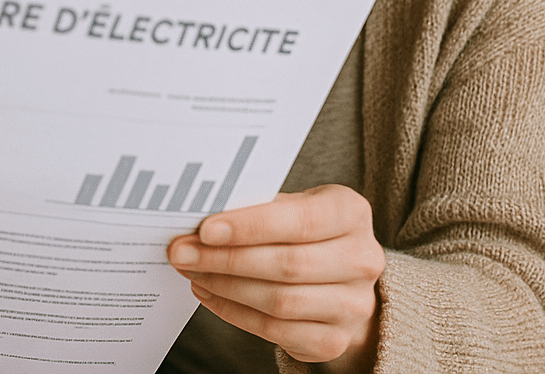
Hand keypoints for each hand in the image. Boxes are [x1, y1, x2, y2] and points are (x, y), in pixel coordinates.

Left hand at [167, 184, 384, 371]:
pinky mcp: (334, 340)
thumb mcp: (291, 205)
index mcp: (352, 212)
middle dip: (225, 259)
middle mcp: (362, 258)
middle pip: (288, 264)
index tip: (206, 229)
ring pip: (280, 301)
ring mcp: (353, 304)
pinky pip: (275, 331)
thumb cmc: (304, 232)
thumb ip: (256, 207)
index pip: (302, 220)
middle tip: (182, 252)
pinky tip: (210, 293)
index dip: (251, 226)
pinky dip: (234, 313)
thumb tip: (201, 218)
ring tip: (192, 271)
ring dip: (225, 286)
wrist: (338, 279)